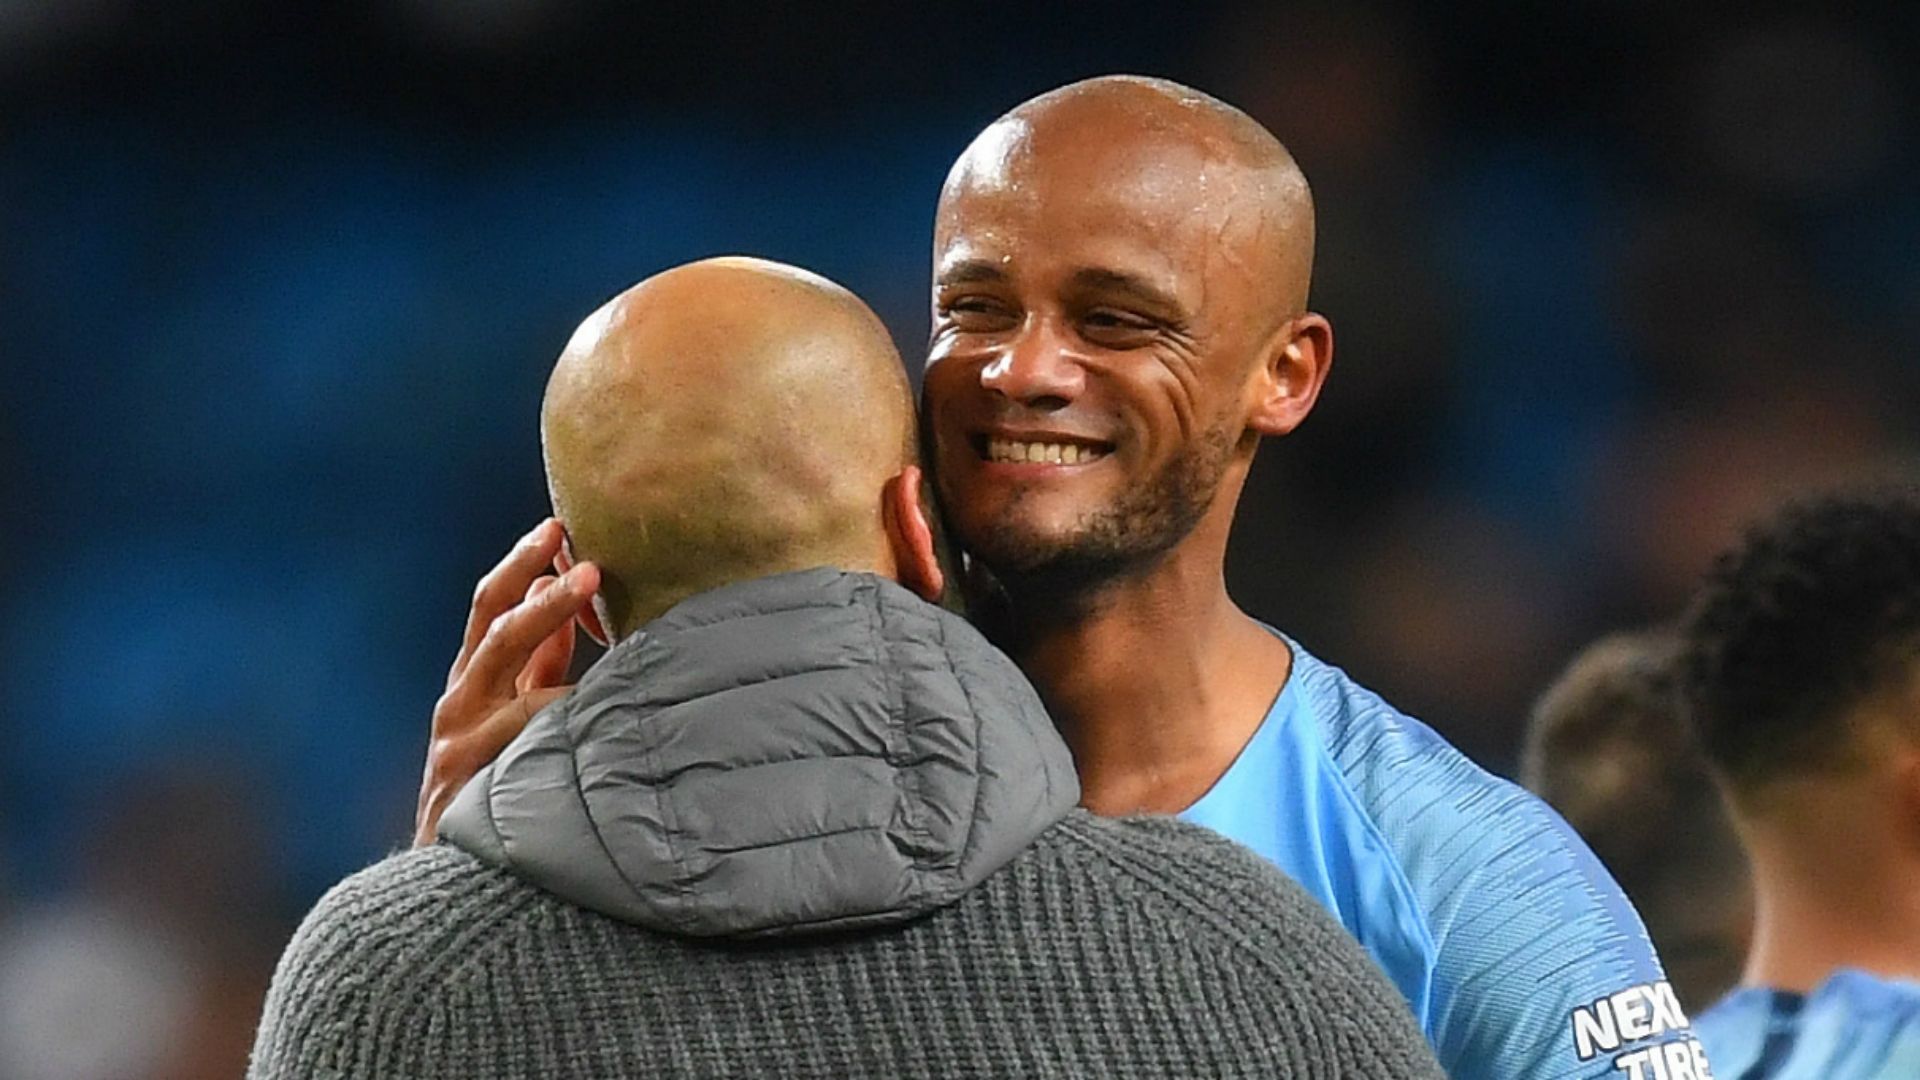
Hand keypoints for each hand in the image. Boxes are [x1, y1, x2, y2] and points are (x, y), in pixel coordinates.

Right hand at [414, 518, 600, 845]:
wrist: (449, 884)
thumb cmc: (496, 790)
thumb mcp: (516, 717)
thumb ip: (540, 665)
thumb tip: (565, 596)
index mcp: (473, 681)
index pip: (493, 607)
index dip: (522, 565)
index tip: (558, 528)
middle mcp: (460, 705)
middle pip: (496, 629)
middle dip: (541, 592)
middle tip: (588, 565)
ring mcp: (462, 746)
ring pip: (514, 685)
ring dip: (555, 650)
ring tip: (601, 627)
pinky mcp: (471, 787)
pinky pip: (525, 748)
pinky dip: (563, 728)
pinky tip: (602, 722)